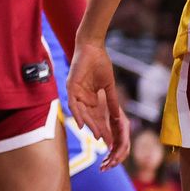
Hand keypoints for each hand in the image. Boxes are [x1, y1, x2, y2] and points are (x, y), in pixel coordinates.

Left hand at [67, 39, 129, 166]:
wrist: (92, 48)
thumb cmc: (100, 64)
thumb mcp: (108, 86)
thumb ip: (112, 101)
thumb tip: (118, 117)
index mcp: (90, 98)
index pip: (97, 116)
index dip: (104, 128)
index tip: (112, 140)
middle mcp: (81, 97)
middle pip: (89, 117)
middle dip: (98, 130)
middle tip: (106, 142)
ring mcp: (75, 92)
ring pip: (81, 113)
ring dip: (89, 125)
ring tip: (98, 136)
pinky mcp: (71, 86)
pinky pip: (73, 103)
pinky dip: (78, 114)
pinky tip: (82, 124)